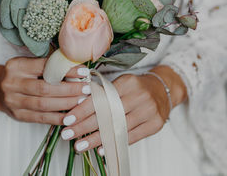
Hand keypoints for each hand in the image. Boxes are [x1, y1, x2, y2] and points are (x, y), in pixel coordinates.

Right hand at [0, 57, 91, 124]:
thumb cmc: (17, 73)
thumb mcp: (26, 64)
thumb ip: (46, 65)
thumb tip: (76, 68)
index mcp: (16, 66)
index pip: (44, 67)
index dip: (66, 70)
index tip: (84, 71)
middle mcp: (12, 83)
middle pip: (45, 88)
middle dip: (69, 89)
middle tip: (86, 89)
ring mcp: (13, 101)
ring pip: (44, 104)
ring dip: (66, 104)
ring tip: (82, 101)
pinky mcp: (17, 115)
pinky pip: (40, 118)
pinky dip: (57, 118)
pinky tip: (70, 116)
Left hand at [59, 66, 187, 151]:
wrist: (164, 88)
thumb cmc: (136, 86)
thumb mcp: (120, 82)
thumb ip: (102, 92)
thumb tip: (77, 106)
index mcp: (127, 83)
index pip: (100, 98)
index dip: (82, 110)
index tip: (67, 119)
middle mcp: (139, 96)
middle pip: (107, 114)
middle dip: (84, 126)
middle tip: (67, 135)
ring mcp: (148, 111)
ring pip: (117, 128)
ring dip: (96, 139)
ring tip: (80, 146)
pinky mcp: (154, 125)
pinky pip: (131, 137)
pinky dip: (114, 144)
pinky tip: (100, 149)